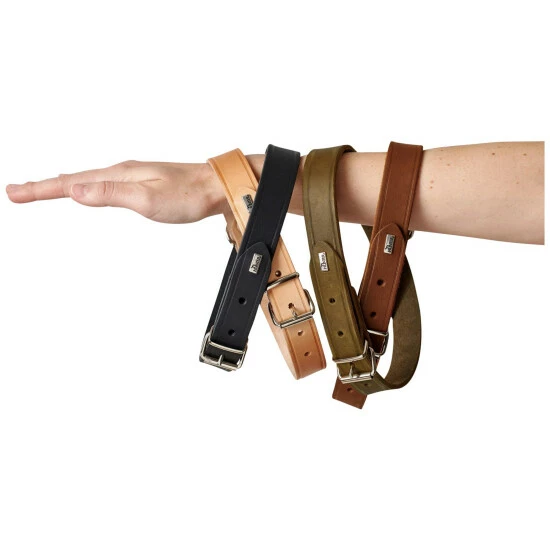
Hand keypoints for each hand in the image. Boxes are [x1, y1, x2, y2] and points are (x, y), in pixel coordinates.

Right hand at [5, 160, 230, 223]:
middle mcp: (123, 171)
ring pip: (88, 181)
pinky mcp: (143, 183)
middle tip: (18, 192)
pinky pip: (104, 184)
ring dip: (62, 186)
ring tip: (44, 189)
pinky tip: (89, 190)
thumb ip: (111, 195)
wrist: (216, 187)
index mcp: (119, 174)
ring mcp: (132, 176)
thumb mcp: (148, 199)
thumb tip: (76, 192)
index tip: (15, 193)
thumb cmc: (188, 194)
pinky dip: (86, 187)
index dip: (41, 190)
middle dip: (44, 186)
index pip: (71, 183)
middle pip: (74, 179)